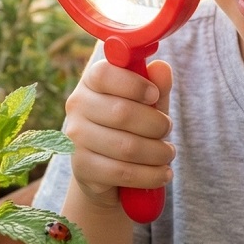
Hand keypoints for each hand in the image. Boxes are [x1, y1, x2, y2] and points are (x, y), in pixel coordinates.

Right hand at [60, 57, 174, 214]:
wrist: (107, 171)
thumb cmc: (131, 126)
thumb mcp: (148, 104)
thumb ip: (157, 86)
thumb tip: (161, 68)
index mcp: (90, 82)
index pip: (104, 75)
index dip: (134, 84)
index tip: (154, 95)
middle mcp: (77, 107)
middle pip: (121, 113)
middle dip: (156, 124)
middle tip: (168, 129)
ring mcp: (75, 139)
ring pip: (126, 147)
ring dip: (158, 152)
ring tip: (168, 153)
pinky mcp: (82, 168)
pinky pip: (122, 173)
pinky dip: (150, 175)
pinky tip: (162, 173)